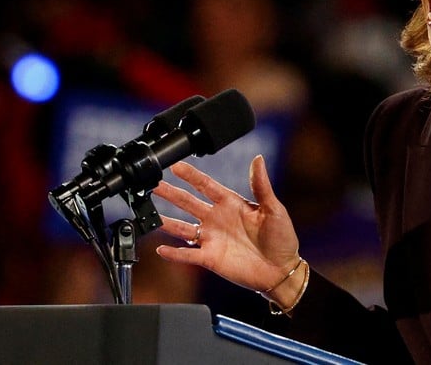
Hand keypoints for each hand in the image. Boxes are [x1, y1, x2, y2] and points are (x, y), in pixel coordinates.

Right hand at [152, 154, 300, 292]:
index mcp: (231, 203)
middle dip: (170, 193)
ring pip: (183, 227)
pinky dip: (174, 253)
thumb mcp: (273, 208)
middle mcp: (217, 219)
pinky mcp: (210, 258)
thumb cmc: (282, 238)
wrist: (282, 270)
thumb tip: (258, 159)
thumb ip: (261, 185)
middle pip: (188, 203)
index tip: (175, 165)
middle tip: (154, 183)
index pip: (206, 185)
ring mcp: (212, 238)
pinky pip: (188, 255)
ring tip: (149, 213)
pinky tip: (161, 249)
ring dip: (166, 220)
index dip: (191, 175)